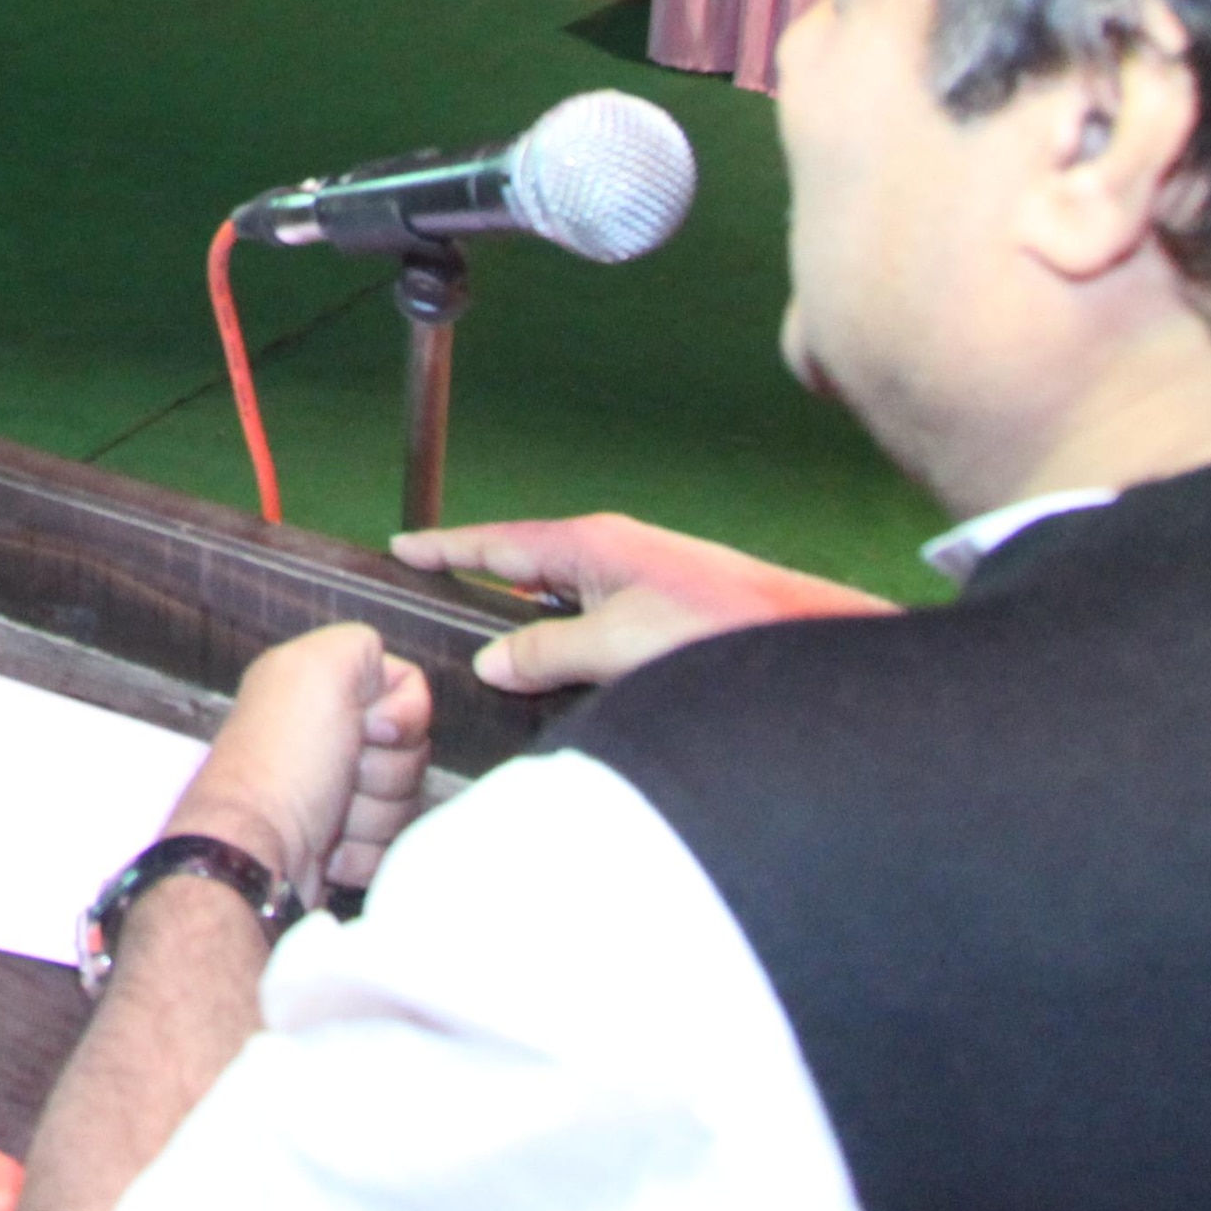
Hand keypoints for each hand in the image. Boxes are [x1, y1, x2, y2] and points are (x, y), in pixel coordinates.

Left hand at [164, 623, 433, 903]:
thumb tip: (390, 687)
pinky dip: (365, 853)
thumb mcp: (317, 670)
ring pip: (406, 803)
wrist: (259, 857)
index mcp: (318, 688)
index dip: (401, 716)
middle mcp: (325, 737)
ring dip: (374, 815)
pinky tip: (328, 851)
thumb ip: (360, 648)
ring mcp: (336, 796)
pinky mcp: (342, 848)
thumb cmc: (285, 763)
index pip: (408, 690)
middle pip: (414, 752)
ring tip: (328, 818)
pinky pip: (391, 848)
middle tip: (344, 776)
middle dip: (386, 771)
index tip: (369, 729)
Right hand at [392, 513, 896, 693]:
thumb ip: (547, 651)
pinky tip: (565, 668)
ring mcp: (643, 579)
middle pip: (527, 565)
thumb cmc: (720, 631)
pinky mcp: (667, 609)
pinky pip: (593, 617)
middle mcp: (615, 553)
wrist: (808, 641)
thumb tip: (492, 662)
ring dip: (527, 618)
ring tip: (489, 646)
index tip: (403, 548)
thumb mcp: (617, 646)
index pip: (498, 542)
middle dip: (480, 580)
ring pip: (563, 596)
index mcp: (592, 545)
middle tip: (432, 596)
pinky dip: (565, 636)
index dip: (447, 548)